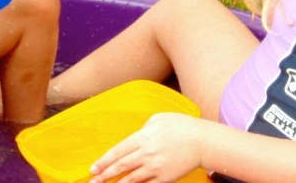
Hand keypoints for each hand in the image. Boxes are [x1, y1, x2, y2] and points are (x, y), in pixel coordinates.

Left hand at [88, 113, 205, 182]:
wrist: (202, 141)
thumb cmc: (181, 126)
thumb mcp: (157, 119)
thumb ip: (143, 130)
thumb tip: (134, 140)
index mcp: (144, 137)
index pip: (118, 151)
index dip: (104, 161)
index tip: (93, 168)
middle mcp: (147, 153)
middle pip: (121, 166)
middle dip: (105, 175)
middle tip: (93, 181)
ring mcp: (156, 168)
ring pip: (131, 179)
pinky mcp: (165, 178)